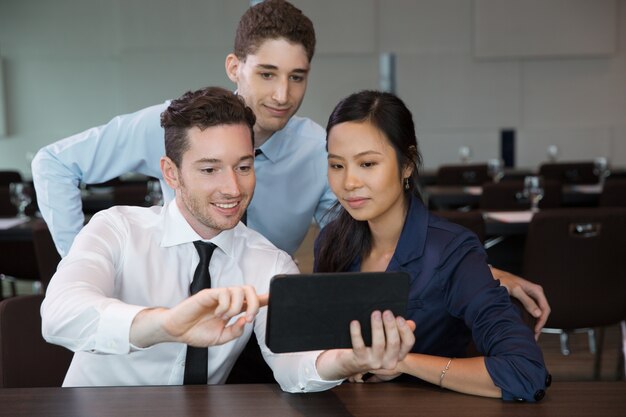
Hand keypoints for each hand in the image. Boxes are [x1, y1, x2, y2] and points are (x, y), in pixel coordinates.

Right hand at [131, 286, 262, 347]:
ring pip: (239, 290)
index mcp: (233, 309)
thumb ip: (235, 332)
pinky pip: (225, 293)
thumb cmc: (197, 332)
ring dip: (237, 307)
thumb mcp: (221, 338)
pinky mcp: (209, 294)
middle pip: (250, 290)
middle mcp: (228, 300)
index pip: (252, 300)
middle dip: (255, 303)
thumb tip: (245, 322)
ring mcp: (219, 295)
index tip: (274, 298)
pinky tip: (217, 314)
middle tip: (248, 317)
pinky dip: (225, 305)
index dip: (265, 298)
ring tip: (225, 318)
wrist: (178, 331)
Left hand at [316, 310, 415, 380]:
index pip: (408, 343)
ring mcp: (375, 363)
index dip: (405, 330)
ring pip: (379, 344)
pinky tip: (355, 322)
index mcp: (398, 355)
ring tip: (375, 313)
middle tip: (386, 312)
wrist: (350, 363)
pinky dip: (357, 333)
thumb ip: (399, 332)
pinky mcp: (360, 361)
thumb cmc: (371, 346)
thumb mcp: (387, 340)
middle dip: (390, 326)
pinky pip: (359, 346)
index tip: (399, 317)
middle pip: (394, 343)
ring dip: (377, 327)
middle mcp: (389, 361)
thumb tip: (411, 323)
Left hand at [490, 266, 550, 339]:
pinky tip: (527, 326)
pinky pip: (531, 311)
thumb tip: (538, 314)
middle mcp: (535, 294)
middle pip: (542, 312)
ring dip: (535, 323)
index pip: (545, 308)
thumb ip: (527, 301)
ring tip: (531, 334)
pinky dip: (531, 319)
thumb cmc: (503, 280)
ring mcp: (530, 297)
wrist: (494, 276)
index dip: (542, 321)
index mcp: (536, 290)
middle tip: (534, 336)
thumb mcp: (515, 290)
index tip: (536, 330)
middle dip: (539, 325)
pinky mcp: (525, 300)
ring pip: (537, 313)